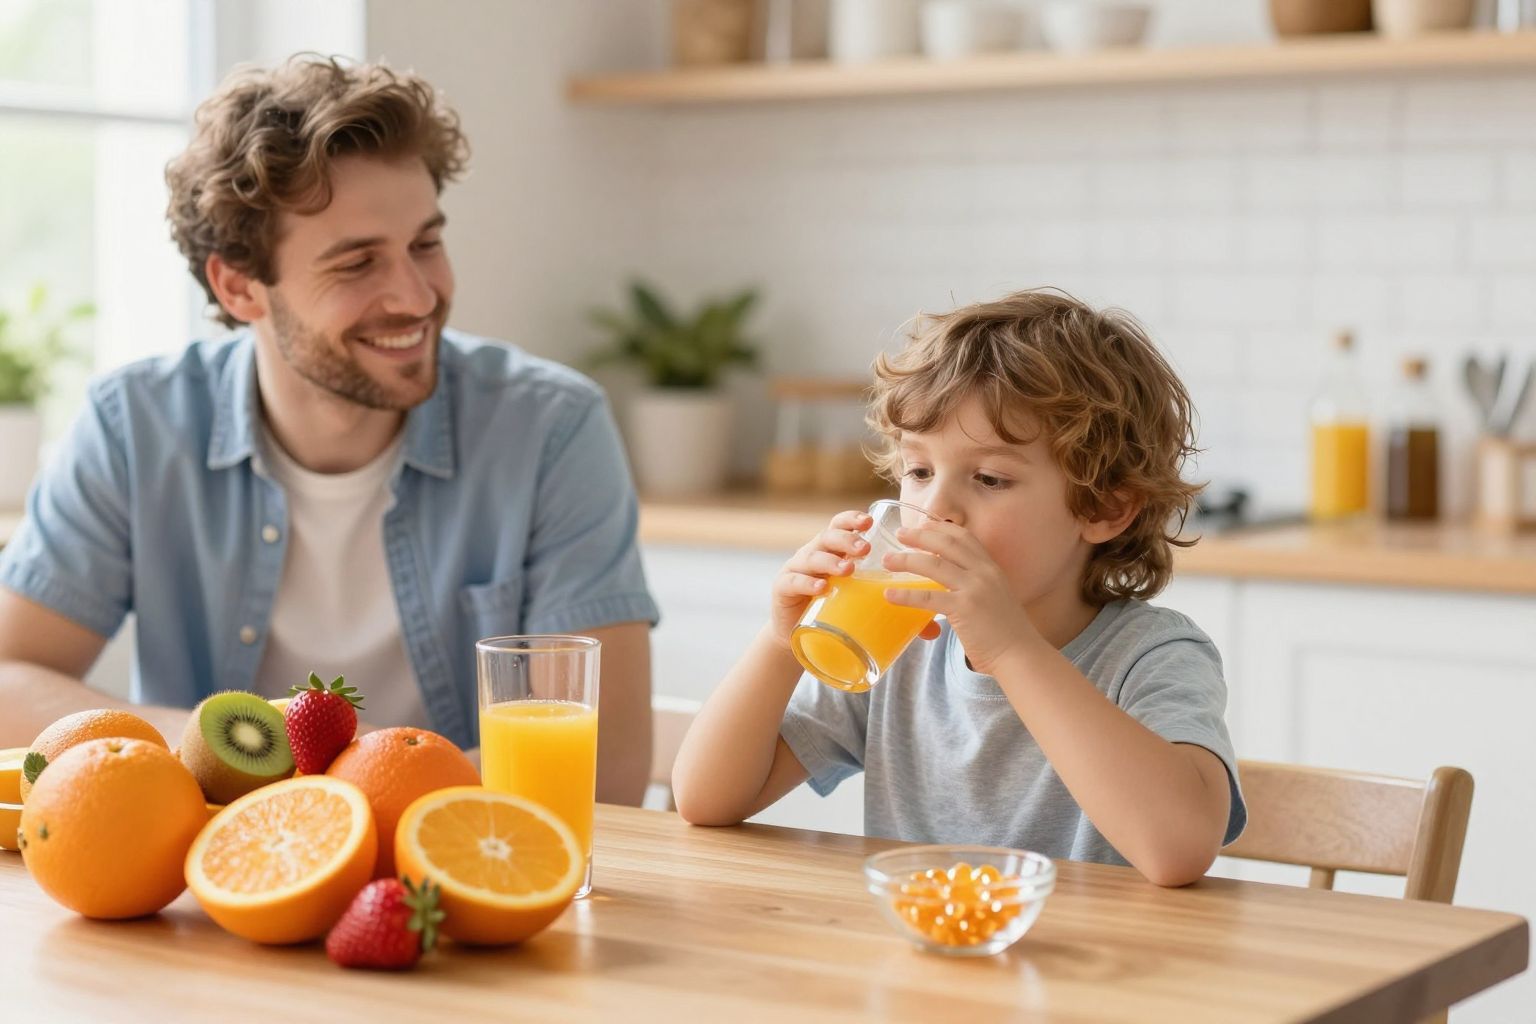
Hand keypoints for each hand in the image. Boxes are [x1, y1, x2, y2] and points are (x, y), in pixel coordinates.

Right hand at [767, 510, 871, 650]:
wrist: (799, 637)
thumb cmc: (834, 612)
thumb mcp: (856, 596)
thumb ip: (884, 598)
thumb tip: (930, 622)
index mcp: (831, 550)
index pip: (838, 525)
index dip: (851, 520)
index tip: (869, 522)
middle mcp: (812, 554)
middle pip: (827, 538)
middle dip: (846, 540)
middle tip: (865, 549)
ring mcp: (795, 570)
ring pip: (812, 558)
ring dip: (831, 561)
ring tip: (848, 569)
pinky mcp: (782, 590)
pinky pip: (794, 582)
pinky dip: (807, 583)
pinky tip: (822, 588)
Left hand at [880, 521, 1039, 675]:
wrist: (1021, 654)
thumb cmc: (1006, 633)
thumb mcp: (995, 598)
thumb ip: (975, 588)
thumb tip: (949, 588)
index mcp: (991, 568)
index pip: (965, 537)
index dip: (941, 528)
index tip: (923, 524)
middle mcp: (984, 573)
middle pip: (946, 544)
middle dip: (920, 536)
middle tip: (900, 534)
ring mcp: (974, 589)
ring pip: (933, 565)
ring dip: (906, 560)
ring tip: (888, 561)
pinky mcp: (964, 609)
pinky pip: (927, 597)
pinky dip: (906, 594)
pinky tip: (890, 595)